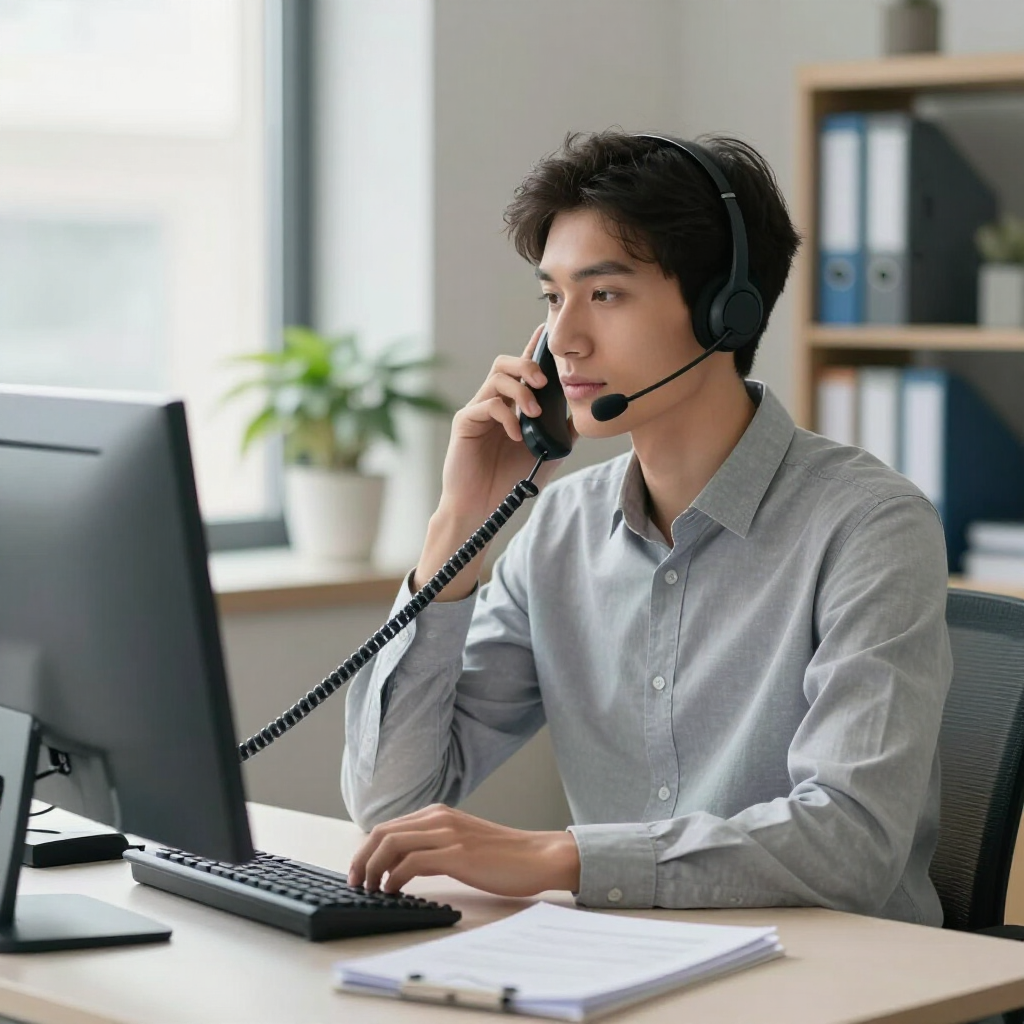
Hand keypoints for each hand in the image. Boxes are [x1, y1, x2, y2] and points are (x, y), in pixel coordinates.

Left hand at [347, 804, 580, 897]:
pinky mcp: (457, 854)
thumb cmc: (504, 856)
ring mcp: (448, 834)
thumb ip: (434, 845)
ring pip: (391, 843)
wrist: (538, 856)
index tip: (358, 872)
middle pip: (382, 832)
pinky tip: (393, 892)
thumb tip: (401, 865)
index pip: (388, 826)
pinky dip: (394, 878)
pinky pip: (411, 863)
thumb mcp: (462, 842)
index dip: (366, 850)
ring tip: (370, 890)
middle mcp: (439, 818)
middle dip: (361, 858)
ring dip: (372, 869)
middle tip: (355, 883)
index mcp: (439, 813)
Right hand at [412, 325, 576, 596]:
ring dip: (520, 390)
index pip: (524, 369)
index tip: (547, 330)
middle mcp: (494, 401)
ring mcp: (478, 410)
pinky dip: (507, 416)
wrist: (486, 505)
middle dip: (527, 364)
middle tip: (543, 380)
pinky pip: (487, 405)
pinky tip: (517, 435)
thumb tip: (586, 407)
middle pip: (505, 363)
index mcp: (513, 404)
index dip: (534, 347)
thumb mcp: (549, 451)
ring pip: (496, 377)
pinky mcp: (465, 422)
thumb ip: (564, 428)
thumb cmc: (513, 478)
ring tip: (534, 412)